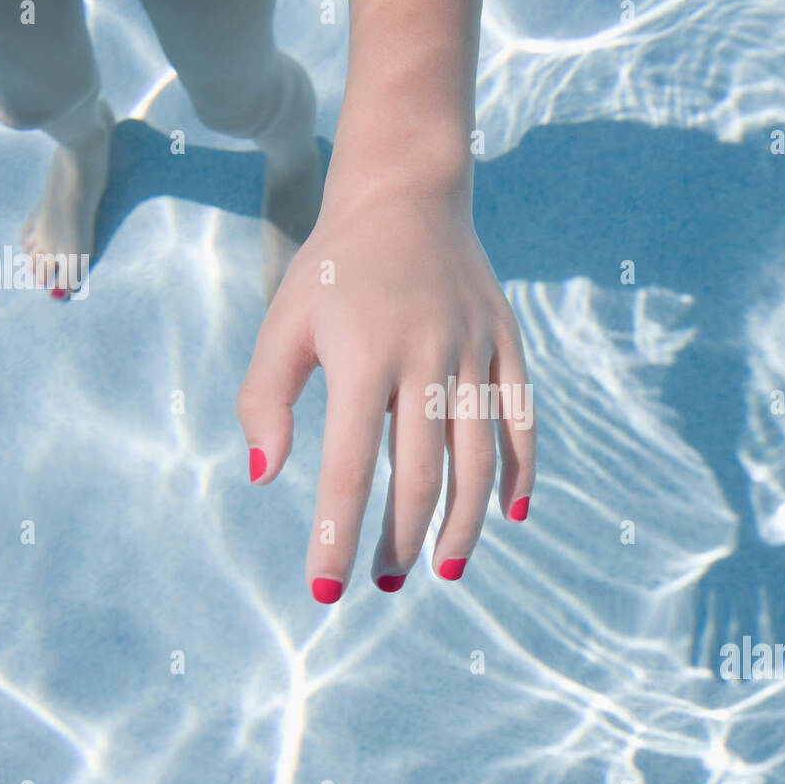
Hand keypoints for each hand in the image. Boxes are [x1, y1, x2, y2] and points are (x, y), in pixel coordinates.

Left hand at [235, 191, 535, 601]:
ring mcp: (473, 349)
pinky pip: (521, 419)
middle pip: (420, 473)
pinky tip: (511, 515)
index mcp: (362, 354)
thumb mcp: (283, 321)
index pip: (346, 467)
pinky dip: (520, 471)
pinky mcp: (506, 342)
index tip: (325, 590)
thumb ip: (263, 399)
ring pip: (479, 457)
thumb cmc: (333, 266)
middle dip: (401, 539)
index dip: (335, 534)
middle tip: (385, 580)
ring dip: (463, 522)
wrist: (406, 192)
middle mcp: (424, 355)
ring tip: (444, 568)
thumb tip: (265, 476)